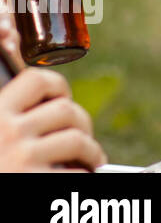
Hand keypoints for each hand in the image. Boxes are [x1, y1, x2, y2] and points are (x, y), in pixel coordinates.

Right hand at [0, 12, 104, 171]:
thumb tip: (14, 39)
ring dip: (90, 150)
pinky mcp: (38, 183)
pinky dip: (85, 177)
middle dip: (80, 123)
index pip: (37, 80)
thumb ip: (9, 106)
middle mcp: (6, 132)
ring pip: (77, 138)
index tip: (61, 99)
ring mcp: (22, 158)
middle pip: (66, 110)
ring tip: (88, 159)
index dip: (57, 87)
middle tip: (81, 137)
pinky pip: (77, 172)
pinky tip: (79, 180)